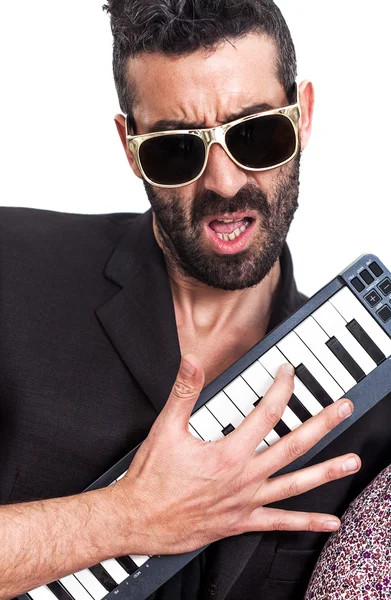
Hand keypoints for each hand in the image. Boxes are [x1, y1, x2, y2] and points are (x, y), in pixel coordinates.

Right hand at [113, 354, 359, 554]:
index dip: (282, 388)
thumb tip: (192, 362)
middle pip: (293, 446)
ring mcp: (247, 502)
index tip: (289, 373)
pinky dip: (307, 523)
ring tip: (352, 462)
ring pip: (295, 484)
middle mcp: (244, 478)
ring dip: (326, 471)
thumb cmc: (152, 478)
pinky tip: (328, 522)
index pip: (266, 413)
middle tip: (344, 409)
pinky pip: (280, 523)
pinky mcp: (242, 522)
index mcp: (228, 453)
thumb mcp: (166, 429)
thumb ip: (184, 392)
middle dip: (322, 424)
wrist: (139, 519)